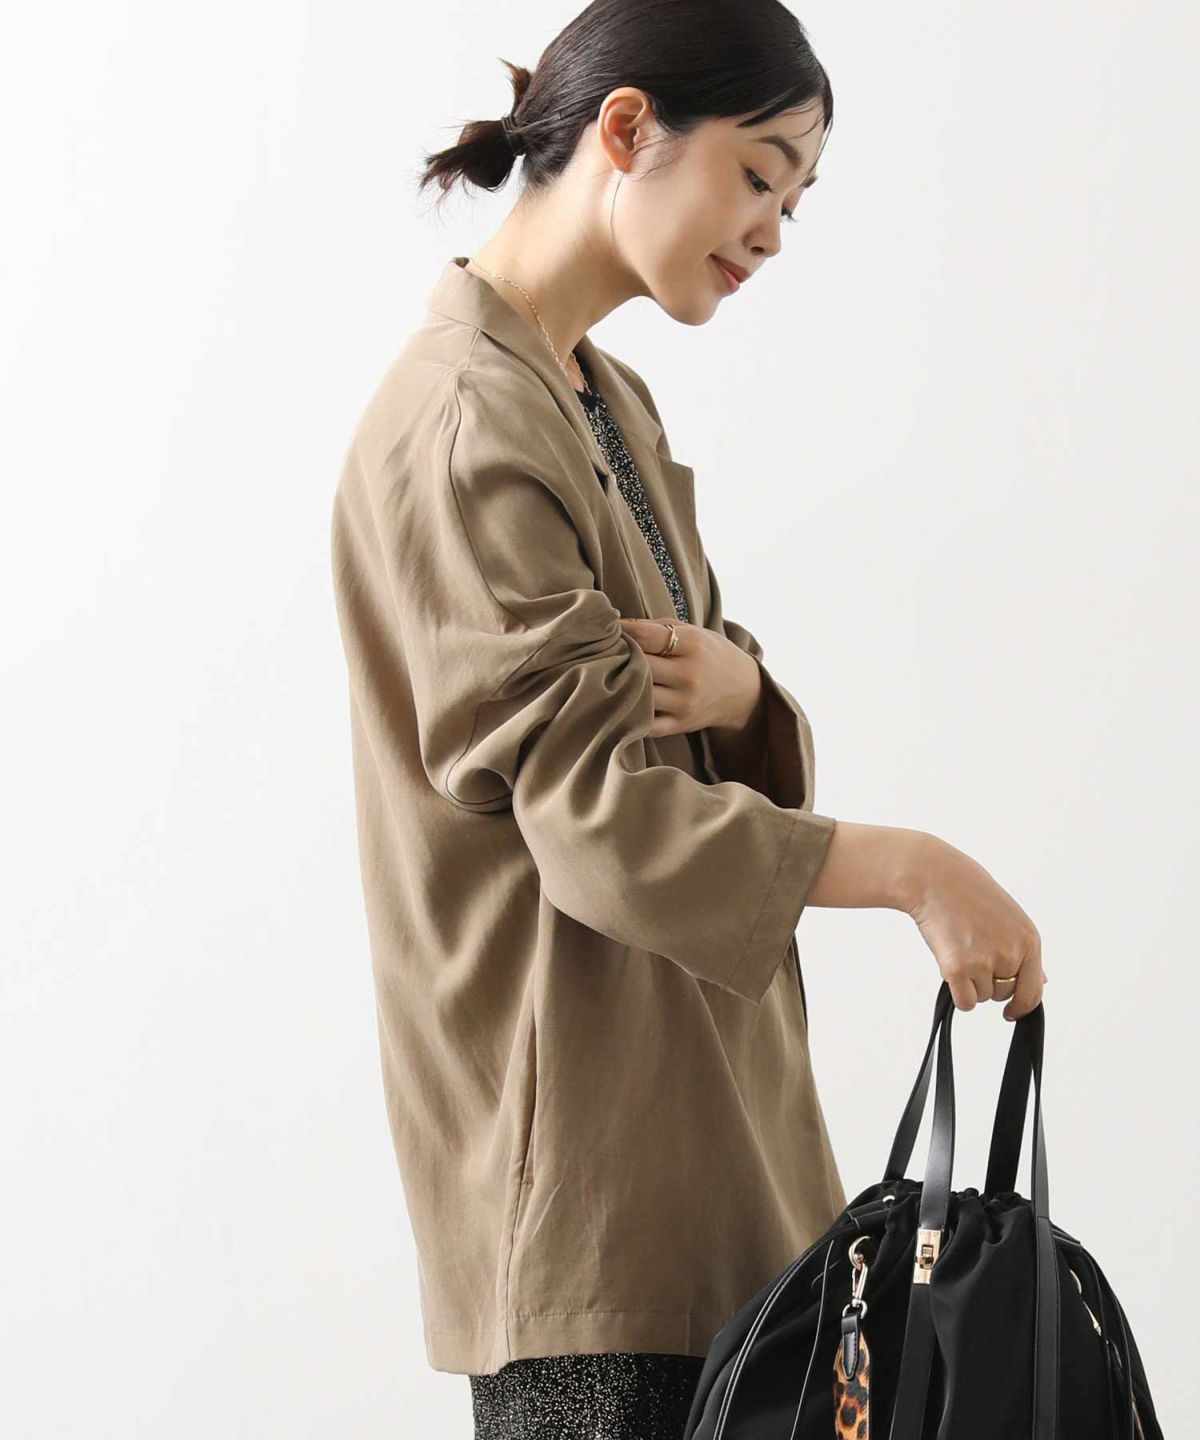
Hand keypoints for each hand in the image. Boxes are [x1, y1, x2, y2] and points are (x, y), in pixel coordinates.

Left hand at [618, 617, 760, 739]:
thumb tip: (613, 625)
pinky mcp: (679, 725)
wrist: (742, 690)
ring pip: (637, 694)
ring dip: (619, 685)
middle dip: (617, 658)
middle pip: (638, 665)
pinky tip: (622, 702)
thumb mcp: (690, 632)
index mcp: (692, 644)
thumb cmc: (708, 654)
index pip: (645, 636)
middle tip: (602, 654)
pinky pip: (644, 723)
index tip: (607, 631)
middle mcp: (689, 675)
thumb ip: (653, 628)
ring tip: (608, 676)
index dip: (620, 632)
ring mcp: (684, 703)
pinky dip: (629, 713)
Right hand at [901, 832, 1046, 1020]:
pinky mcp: (958, 968)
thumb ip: (1023, 951)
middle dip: (989, 982)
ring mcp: (984, 961)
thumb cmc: (967, 892)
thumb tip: (1040, 980)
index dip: (1021, 1006)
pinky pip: (965, 1002)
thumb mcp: (1009, 917)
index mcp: (1028, 940)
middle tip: (972, 953)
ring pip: (982, 997)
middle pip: (1004, 994)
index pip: (1034, 991)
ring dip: (970, 983)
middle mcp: (1010, 953)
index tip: (1010, 1012)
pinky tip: (950, 966)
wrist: (933, 878)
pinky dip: (957, 992)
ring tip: (960, 949)